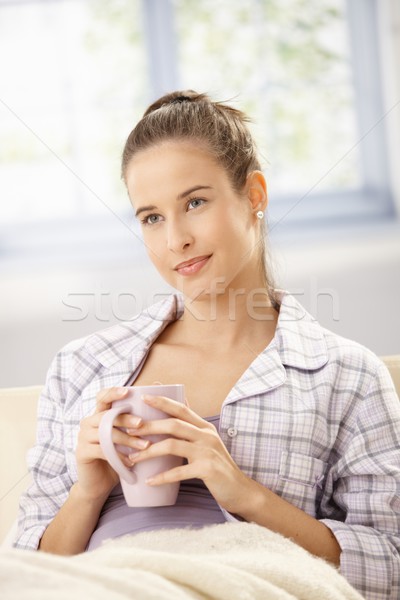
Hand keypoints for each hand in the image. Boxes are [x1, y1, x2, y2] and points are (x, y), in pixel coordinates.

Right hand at [75, 387, 148, 501]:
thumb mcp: (128, 437)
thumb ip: (137, 421)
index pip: (102, 396)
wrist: (99, 485)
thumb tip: (160, 392)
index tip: (128, 391)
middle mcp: (88, 422)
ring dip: (127, 440)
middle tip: (141, 424)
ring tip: (144, 447)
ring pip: (106, 433)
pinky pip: (101, 451)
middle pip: (106, 415)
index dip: (113, 392)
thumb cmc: (119, 456)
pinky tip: (131, 462)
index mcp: (99, 414)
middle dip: (126, 418)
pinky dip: (118, 456)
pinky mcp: (81, 452)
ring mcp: (82, 437)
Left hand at [126, 394, 254, 514]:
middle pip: (173, 424)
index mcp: (205, 427)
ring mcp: (207, 451)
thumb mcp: (207, 442)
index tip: (144, 396)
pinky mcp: (207, 470)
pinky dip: (162, 476)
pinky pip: (179, 471)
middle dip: (149, 426)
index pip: (181, 408)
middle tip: (129, 430)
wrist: (240, 490)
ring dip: (149, 451)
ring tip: (132, 458)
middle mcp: (207, 435)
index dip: (162, 401)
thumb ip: (193, 429)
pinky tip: (149, 481)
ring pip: (172, 445)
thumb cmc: (218, 466)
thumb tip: (177, 410)